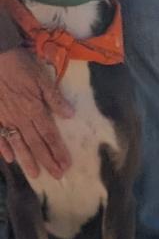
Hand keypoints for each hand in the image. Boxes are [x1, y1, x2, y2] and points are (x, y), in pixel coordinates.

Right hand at [0, 47, 72, 178]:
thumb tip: (70, 115)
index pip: (50, 135)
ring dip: (27, 160)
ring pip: (18, 142)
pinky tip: (9, 158)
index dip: (59, 151)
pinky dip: (3, 146)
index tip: (67, 165)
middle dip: (47, 161)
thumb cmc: (19, 62)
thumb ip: (54, 97)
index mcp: (35, 108)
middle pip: (36, 143)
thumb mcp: (41, 76)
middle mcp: (21, 117)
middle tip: (57, 176)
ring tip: (35, 175)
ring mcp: (5, 116)